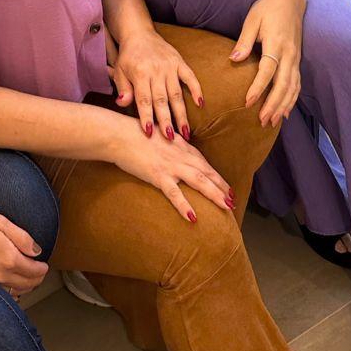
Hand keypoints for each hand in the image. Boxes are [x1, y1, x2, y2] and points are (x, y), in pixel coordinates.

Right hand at [0, 204, 48, 292]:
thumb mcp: (0, 221)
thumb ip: (21, 237)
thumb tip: (36, 250)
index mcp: (9, 258)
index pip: (33, 271)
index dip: (42, 268)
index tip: (45, 265)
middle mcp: (0, 273)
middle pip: (25, 284)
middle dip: (36, 280)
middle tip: (41, 273)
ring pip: (14, 290)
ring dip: (25, 286)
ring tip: (29, 279)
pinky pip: (2, 288)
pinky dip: (11, 288)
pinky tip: (9, 281)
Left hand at [110, 27, 202, 141]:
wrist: (138, 32)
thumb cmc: (128, 56)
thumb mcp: (119, 70)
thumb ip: (123, 88)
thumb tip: (122, 104)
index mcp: (140, 73)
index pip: (143, 100)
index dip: (146, 117)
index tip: (149, 133)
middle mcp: (156, 70)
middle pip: (162, 100)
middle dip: (166, 120)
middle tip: (171, 139)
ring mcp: (169, 66)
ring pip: (176, 94)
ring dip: (181, 113)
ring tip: (186, 132)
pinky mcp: (179, 61)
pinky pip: (190, 77)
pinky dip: (196, 90)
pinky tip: (200, 104)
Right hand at [110, 117, 233, 222]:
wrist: (117, 134)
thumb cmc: (132, 133)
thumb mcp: (156, 134)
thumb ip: (168, 144)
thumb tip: (174, 152)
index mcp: (178, 144)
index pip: (202, 161)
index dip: (215, 174)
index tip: (225, 186)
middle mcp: (178, 154)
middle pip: (206, 171)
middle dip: (221, 186)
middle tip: (234, 199)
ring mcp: (169, 165)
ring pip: (198, 180)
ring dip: (214, 193)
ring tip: (227, 206)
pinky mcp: (157, 175)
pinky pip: (174, 193)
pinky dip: (185, 205)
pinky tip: (194, 218)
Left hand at [230, 0, 303, 126]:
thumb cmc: (267, 8)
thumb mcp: (252, 20)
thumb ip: (244, 41)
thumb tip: (233, 59)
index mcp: (276, 44)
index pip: (267, 71)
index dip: (258, 88)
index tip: (248, 102)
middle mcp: (289, 54)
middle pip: (283, 85)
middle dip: (273, 105)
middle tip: (262, 121)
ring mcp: (296, 59)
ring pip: (293, 88)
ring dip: (283, 106)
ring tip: (273, 122)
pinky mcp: (298, 60)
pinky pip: (297, 84)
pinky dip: (292, 99)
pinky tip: (285, 111)